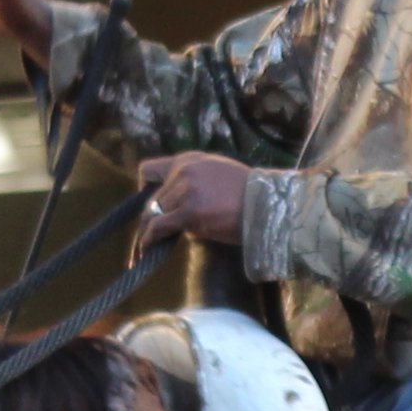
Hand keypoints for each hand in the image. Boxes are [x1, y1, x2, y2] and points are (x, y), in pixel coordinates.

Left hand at [135, 153, 253, 256]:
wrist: (267, 203)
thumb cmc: (249, 194)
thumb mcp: (217, 174)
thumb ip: (194, 182)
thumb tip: (177, 205)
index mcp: (188, 160)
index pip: (149, 170)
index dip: (145, 190)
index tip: (152, 206)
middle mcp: (183, 171)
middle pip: (151, 199)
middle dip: (150, 219)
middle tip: (149, 236)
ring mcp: (185, 190)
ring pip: (153, 214)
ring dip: (148, 232)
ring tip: (144, 248)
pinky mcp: (189, 211)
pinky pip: (159, 227)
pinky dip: (150, 240)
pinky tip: (147, 250)